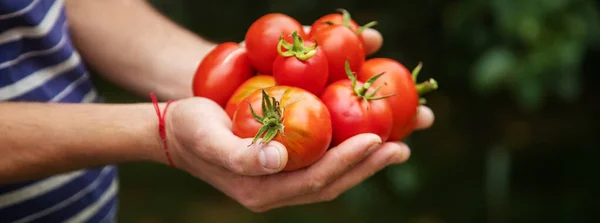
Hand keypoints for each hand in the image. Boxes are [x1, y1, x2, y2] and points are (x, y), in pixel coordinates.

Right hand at [162, 28, 434, 211]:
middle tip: (400, 148)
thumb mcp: (207, 137)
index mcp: (260, 189)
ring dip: (363, 163)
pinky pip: (321, 165)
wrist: (175, 133)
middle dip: (366, 167)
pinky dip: (345, 154)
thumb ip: (240, 155)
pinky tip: (362, 140)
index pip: (313, 180)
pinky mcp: (282, 168)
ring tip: (393, 147)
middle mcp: (274, 191)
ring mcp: (279, 182)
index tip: (374, 139)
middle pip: (330, 183)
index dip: (346, 161)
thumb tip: (278, 159)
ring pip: (329, 177)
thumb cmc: (190, 129)